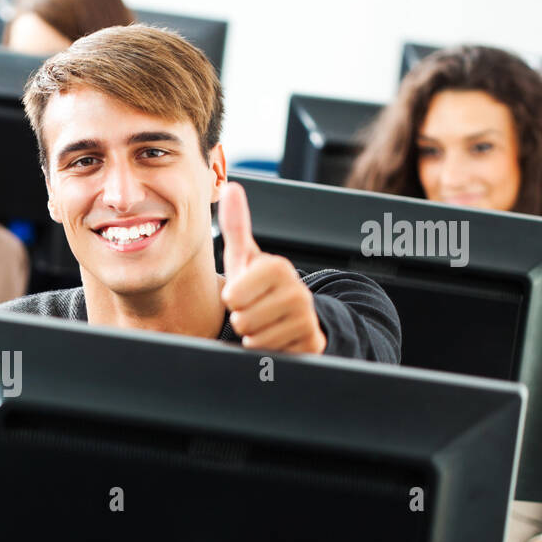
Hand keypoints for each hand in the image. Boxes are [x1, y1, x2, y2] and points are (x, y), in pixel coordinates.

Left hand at [219, 182, 325, 354]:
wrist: (290, 318)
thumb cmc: (258, 287)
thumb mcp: (244, 258)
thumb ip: (235, 225)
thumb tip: (231, 187)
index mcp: (278, 267)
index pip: (235, 293)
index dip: (233, 298)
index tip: (240, 294)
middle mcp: (298, 291)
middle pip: (243, 318)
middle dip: (240, 319)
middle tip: (253, 310)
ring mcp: (307, 319)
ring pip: (256, 338)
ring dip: (252, 336)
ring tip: (263, 323)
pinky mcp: (311, 345)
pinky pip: (270, 354)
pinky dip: (266, 351)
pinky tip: (275, 338)